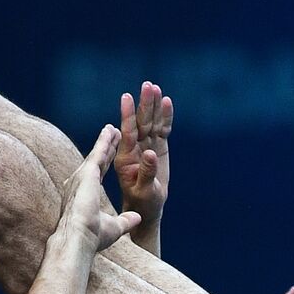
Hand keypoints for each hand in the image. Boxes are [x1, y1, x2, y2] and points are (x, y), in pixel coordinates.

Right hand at [58, 126, 140, 252]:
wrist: (79, 237)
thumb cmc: (92, 236)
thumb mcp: (114, 227)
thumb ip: (125, 220)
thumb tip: (136, 219)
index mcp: (85, 194)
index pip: (99, 174)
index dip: (105, 162)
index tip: (110, 153)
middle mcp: (81, 182)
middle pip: (97, 160)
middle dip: (105, 147)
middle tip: (112, 133)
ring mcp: (83, 176)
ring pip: (97, 153)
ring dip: (105, 140)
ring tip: (113, 128)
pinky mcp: (87, 172)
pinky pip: (99, 152)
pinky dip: (105, 140)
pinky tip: (112, 130)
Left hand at [114, 81, 172, 227]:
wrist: (147, 207)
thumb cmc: (142, 201)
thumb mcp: (144, 190)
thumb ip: (147, 172)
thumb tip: (151, 153)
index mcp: (125, 157)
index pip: (127, 132)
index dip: (127, 115)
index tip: (126, 97)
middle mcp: (134, 148)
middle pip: (140, 122)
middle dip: (144, 105)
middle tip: (147, 86)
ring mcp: (146, 146)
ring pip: (151, 122)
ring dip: (153, 106)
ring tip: (155, 88)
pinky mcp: (157, 147)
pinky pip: (162, 129)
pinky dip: (165, 116)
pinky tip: (167, 102)